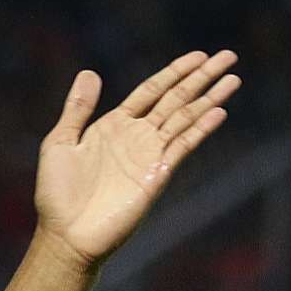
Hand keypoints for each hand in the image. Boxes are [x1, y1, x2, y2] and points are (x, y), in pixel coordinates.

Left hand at [35, 50, 240, 267]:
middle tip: (228, 56)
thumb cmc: (57, 194)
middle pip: (175, 99)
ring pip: (185, 119)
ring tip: (233, 79)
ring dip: (209, 99)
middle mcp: (136, 137)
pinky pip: (182, 147)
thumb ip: (77, 109)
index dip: (174, 73)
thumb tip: (89, 72)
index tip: (199, 56)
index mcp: (113, 126)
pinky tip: (217, 113)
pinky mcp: (156, 175)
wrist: (66, 235)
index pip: (151, 91)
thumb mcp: (60, 143)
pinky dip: (200, 129)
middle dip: (201, 78)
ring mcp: (149, 156)